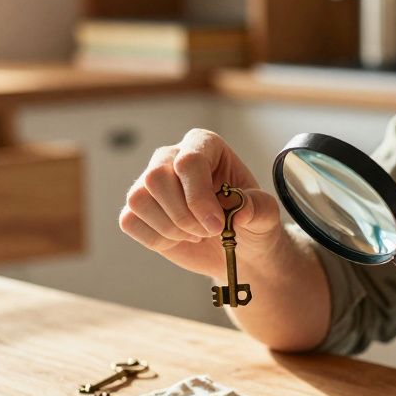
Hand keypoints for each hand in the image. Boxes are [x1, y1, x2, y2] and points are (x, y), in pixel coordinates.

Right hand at [120, 128, 282, 278]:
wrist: (238, 250)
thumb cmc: (251, 223)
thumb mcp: (266, 215)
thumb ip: (258, 208)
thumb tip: (240, 208)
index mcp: (205, 145)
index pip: (189, 161)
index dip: (199, 197)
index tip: (217, 226)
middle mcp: (173, 157)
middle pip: (156, 177)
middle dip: (183, 215)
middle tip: (208, 232)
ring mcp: (151, 182)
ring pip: (139, 199)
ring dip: (170, 228)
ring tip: (195, 235)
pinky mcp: (137, 208)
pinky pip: (130, 221)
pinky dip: (156, 238)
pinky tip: (177, 239)